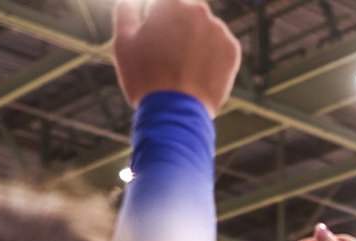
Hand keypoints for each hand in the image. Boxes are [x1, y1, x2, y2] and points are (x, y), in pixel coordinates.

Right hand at [113, 0, 240, 116]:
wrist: (175, 114)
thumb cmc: (145, 78)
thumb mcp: (123, 42)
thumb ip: (126, 12)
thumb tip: (132, 0)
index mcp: (172, 2)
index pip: (163, 3)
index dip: (155, 22)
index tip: (154, 42)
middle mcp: (199, 10)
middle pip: (187, 14)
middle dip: (178, 30)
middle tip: (169, 58)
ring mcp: (218, 30)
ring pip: (205, 32)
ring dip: (196, 44)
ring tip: (184, 71)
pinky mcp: (232, 51)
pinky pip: (220, 50)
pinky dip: (211, 59)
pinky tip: (198, 76)